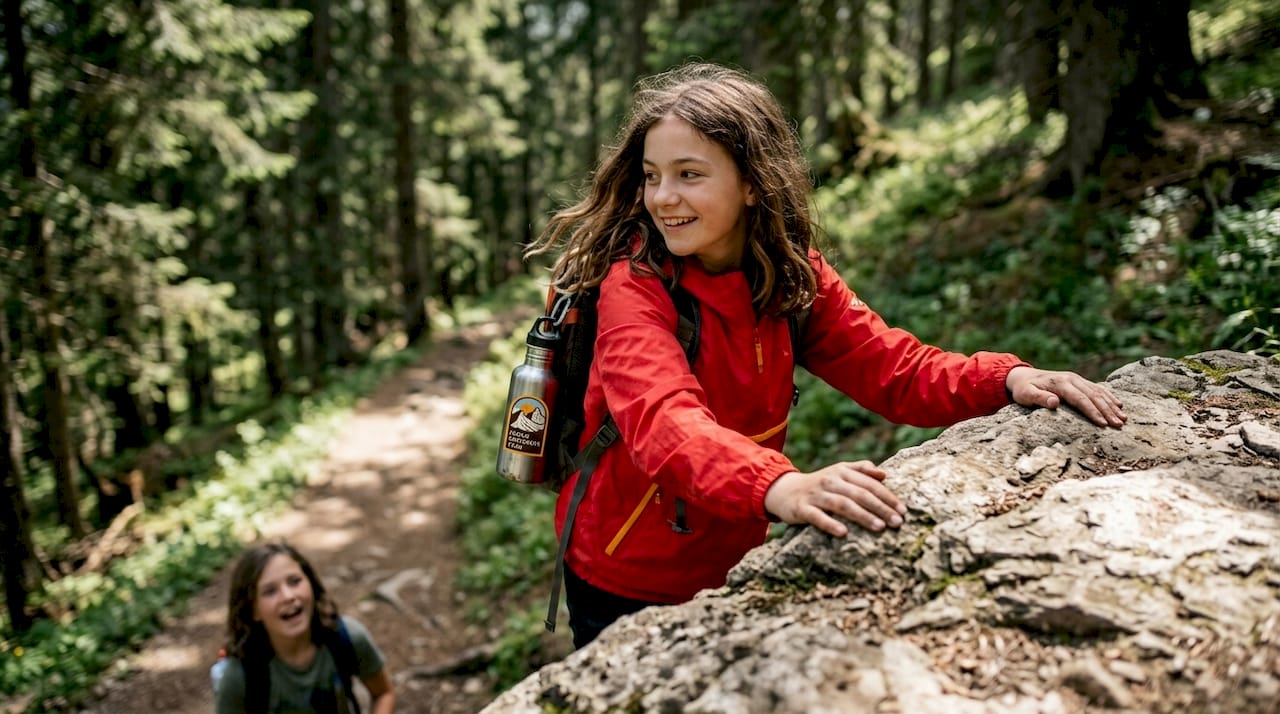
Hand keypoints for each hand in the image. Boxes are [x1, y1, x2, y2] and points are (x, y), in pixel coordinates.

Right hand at [764, 461, 905, 537]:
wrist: (783, 490)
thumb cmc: (819, 484)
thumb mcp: (839, 472)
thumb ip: (861, 469)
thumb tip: (884, 474)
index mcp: (842, 471)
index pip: (869, 483)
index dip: (887, 496)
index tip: (903, 510)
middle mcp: (830, 480)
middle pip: (860, 494)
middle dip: (881, 508)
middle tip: (897, 522)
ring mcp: (816, 494)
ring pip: (842, 504)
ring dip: (862, 516)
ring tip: (880, 527)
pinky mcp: (801, 508)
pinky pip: (817, 516)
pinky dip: (830, 524)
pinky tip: (844, 533)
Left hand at [1006, 366, 1126, 427]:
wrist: (1023, 376)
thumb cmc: (1024, 389)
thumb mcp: (1025, 394)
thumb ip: (1039, 398)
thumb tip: (1055, 403)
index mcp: (1060, 383)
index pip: (1080, 399)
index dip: (1092, 412)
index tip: (1103, 424)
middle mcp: (1072, 379)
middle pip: (1093, 396)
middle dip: (1107, 411)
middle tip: (1119, 425)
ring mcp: (1077, 379)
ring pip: (1098, 392)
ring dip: (1112, 405)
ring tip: (1124, 419)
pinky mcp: (1079, 381)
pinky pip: (1097, 389)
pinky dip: (1109, 397)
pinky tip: (1119, 405)